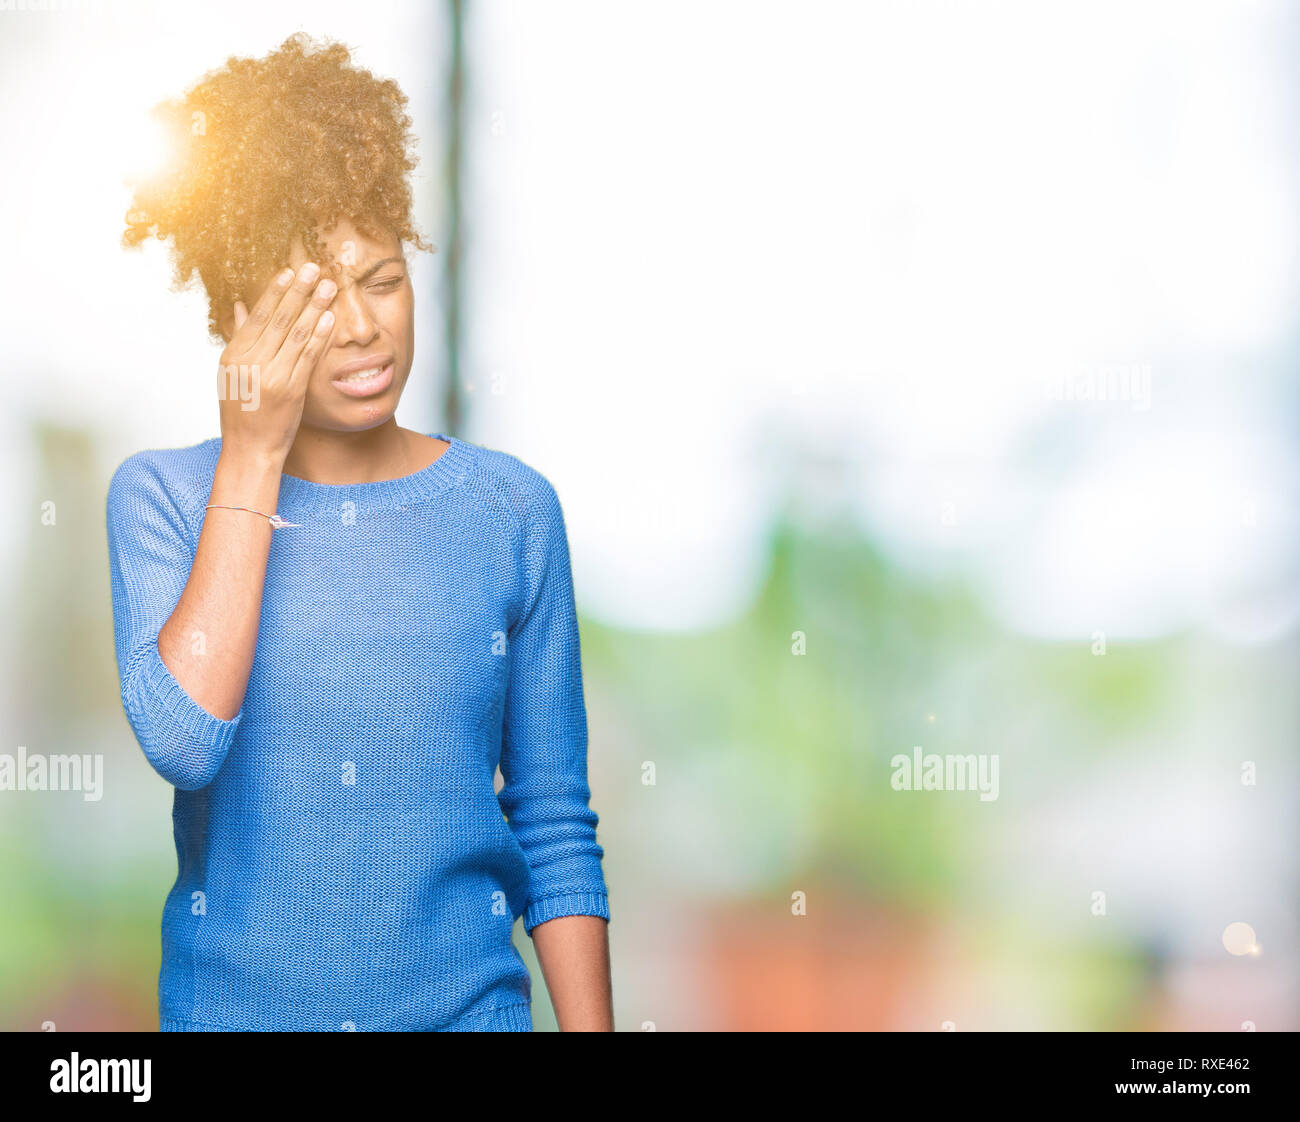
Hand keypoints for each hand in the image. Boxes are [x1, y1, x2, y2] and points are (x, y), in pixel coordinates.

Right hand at [216, 262, 336, 463]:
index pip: (256, 316)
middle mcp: (250, 363)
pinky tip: (330, 318)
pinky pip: (307, 357)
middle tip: (313, 267)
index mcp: (233, 356)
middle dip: (298, 291)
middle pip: (277, 319)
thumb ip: (238, 338)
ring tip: (329, 286)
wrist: (250, 450)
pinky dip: (319, 336)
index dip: (274, 292)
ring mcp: (270, 376)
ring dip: (314, 307)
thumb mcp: (231, 374)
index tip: (288, 271)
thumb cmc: (242, 413)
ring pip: (295, 334)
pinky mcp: (290, 391)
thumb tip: (239, 304)